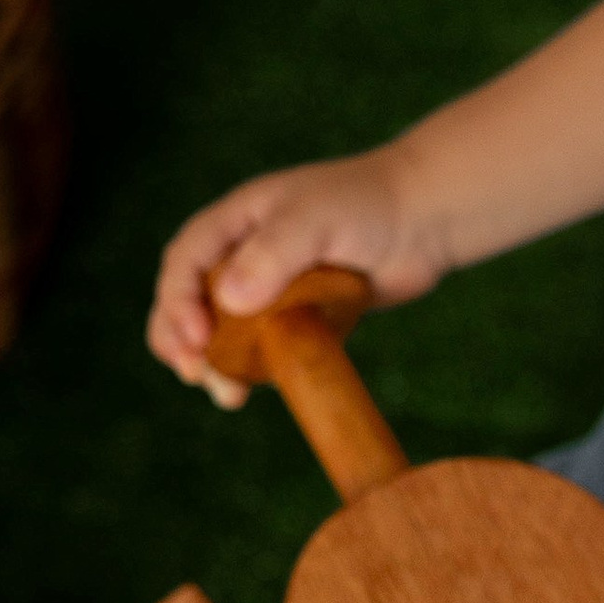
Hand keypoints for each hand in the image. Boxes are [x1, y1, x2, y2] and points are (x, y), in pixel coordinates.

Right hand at [147, 150, 444, 406]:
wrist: (425, 220)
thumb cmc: (367, 205)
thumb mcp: (314, 219)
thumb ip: (271, 255)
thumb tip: (229, 301)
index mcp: (236, 222)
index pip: (185, 263)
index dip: (178, 301)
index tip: (197, 338)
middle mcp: (244, 254)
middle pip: (191, 300)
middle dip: (182, 339)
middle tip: (194, 372)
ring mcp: (270, 288)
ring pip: (223, 331)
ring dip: (216, 364)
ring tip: (230, 397)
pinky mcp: (297, 316)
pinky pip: (262, 348)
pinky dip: (253, 370)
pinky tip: (256, 390)